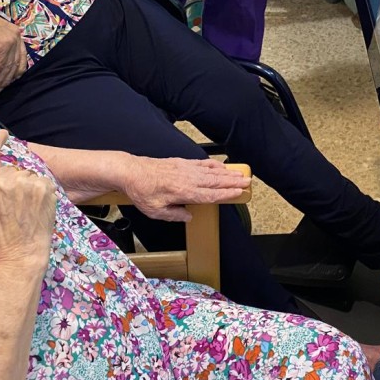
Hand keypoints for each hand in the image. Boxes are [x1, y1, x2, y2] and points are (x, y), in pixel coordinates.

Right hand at [0, 7, 27, 93]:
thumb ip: (2, 51)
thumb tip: (4, 69)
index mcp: (17, 35)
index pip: (21, 59)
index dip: (14, 73)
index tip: (6, 83)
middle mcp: (17, 37)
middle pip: (15, 65)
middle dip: (6, 80)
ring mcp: (11, 40)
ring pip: (8, 67)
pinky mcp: (3, 45)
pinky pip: (0, 65)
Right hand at [0, 130, 57, 269]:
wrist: (19, 254)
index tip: (2, 134)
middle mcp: (3, 179)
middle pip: (10, 169)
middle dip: (12, 182)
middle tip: (13, 204)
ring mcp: (25, 181)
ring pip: (27, 175)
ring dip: (27, 187)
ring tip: (25, 209)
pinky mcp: (44, 186)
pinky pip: (41, 182)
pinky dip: (40, 192)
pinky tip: (36, 207)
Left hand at [109, 155, 249, 221]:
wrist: (131, 171)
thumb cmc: (142, 192)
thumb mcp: (156, 211)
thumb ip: (175, 215)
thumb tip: (189, 216)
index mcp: (183, 192)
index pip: (210, 195)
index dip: (226, 194)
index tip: (239, 193)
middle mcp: (187, 179)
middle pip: (215, 181)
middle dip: (233, 182)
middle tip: (247, 182)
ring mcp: (185, 169)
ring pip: (211, 171)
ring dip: (227, 173)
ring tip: (240, 174)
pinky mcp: (181, 162)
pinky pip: (202, 163)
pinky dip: (213, 164)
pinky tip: (220, 166)